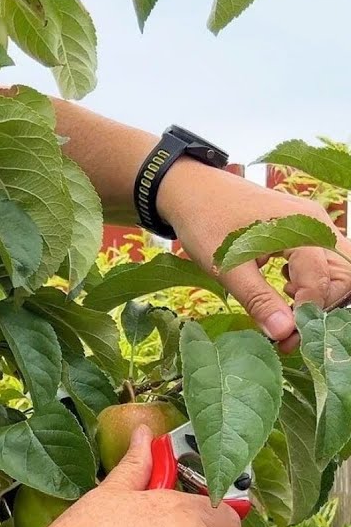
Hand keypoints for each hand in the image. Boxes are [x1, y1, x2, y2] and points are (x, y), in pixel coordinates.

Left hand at [161, 162, 350, 350]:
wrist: (192, 189)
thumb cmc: (204, 221)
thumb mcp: (226, 265)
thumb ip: (257, 298)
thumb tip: (283, 332)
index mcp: (302, 228)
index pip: (325, 281)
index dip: (307, 314)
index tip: (283, 338)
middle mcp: (316, 225)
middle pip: (346, 274)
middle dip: (322, 306)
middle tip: (287, 327)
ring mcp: (313, 225)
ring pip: (339, 268)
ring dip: (320, 295)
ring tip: (286, 308)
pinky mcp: (305, 229)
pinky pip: (325, 260)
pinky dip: (313, 281)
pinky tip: (285, 288)